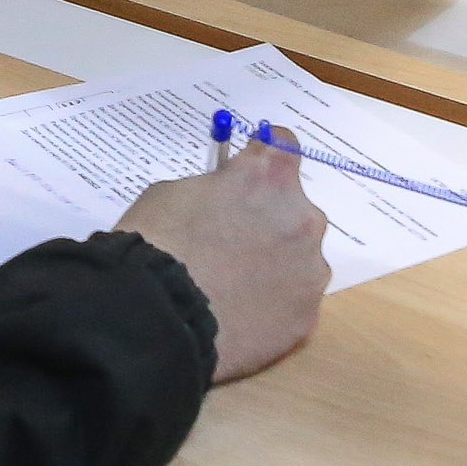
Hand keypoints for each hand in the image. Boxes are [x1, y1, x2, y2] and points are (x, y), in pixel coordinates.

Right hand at [112, 145, 325, 382]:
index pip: (283, 147)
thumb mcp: (172, 193)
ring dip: (274, 263)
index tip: (248, 171)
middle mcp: (303, 218)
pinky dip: (273, 303)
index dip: (262, 158)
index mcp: (270, 177)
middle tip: (232, 242)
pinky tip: (240, 313)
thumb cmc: (156, 247)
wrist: (156, 319)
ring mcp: (310, 270)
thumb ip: (214, 189)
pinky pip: (293, 301)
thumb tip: (223, 199)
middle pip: (296, 209)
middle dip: (269, 220)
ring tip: (233, 287)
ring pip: (299, 259)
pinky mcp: (306, 316)